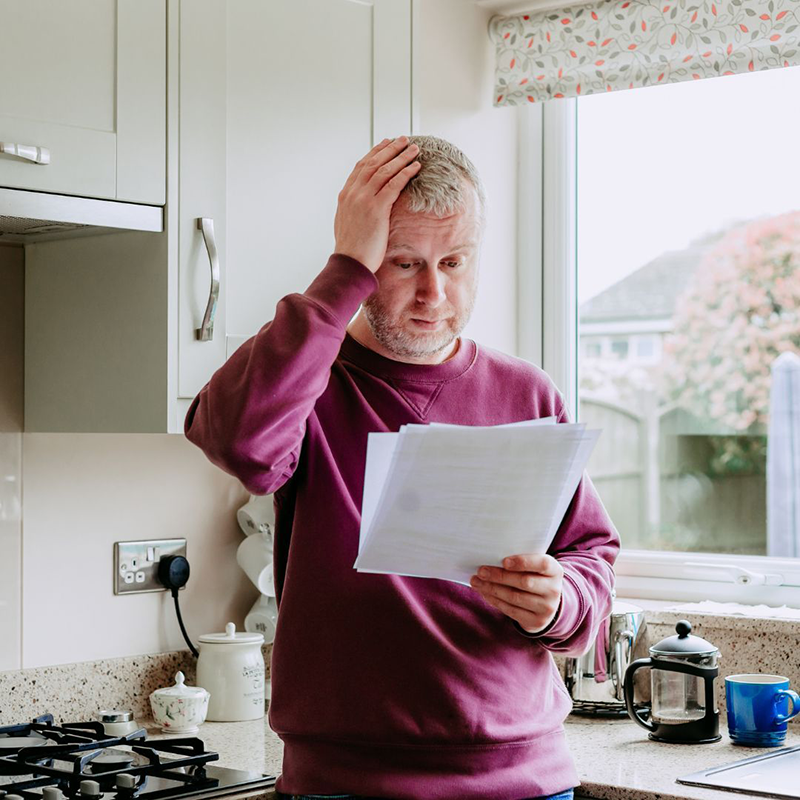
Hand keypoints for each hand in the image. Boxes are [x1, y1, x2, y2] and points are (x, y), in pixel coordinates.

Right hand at [334, 136, 421, 272]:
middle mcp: (353, 193)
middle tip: (403, 140)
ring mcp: (364, 199)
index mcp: (346, 195)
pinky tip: (416, 167)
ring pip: (385, 170)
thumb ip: (354, 210)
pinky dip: (406, 173)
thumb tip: (361, 207)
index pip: (361, 166)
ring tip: (413, 149)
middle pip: (374, 163)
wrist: (349, 263)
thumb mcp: (348, 224)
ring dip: (401, 157)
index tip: (385, 144)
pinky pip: (394, 184)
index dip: (375, 153)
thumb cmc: (351, 250)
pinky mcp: (376, 208)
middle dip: (390, 149)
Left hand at [470, 554, 563, 633]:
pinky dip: (495, 600)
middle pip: (524, 582)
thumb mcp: (535, 567)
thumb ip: (521, 561)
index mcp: (554, 571)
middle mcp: (554, 590)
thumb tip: (491, 556)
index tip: (504, 561)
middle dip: (499, 576)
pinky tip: (484, 593)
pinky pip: (511, 610)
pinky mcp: (536, 621)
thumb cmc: (535, 577)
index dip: (523, 562)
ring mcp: (546, 608)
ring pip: (515, 597)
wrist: (546, 604)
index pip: (542, 564)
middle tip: (481, 571)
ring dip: (492, 589)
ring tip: (477, 581)